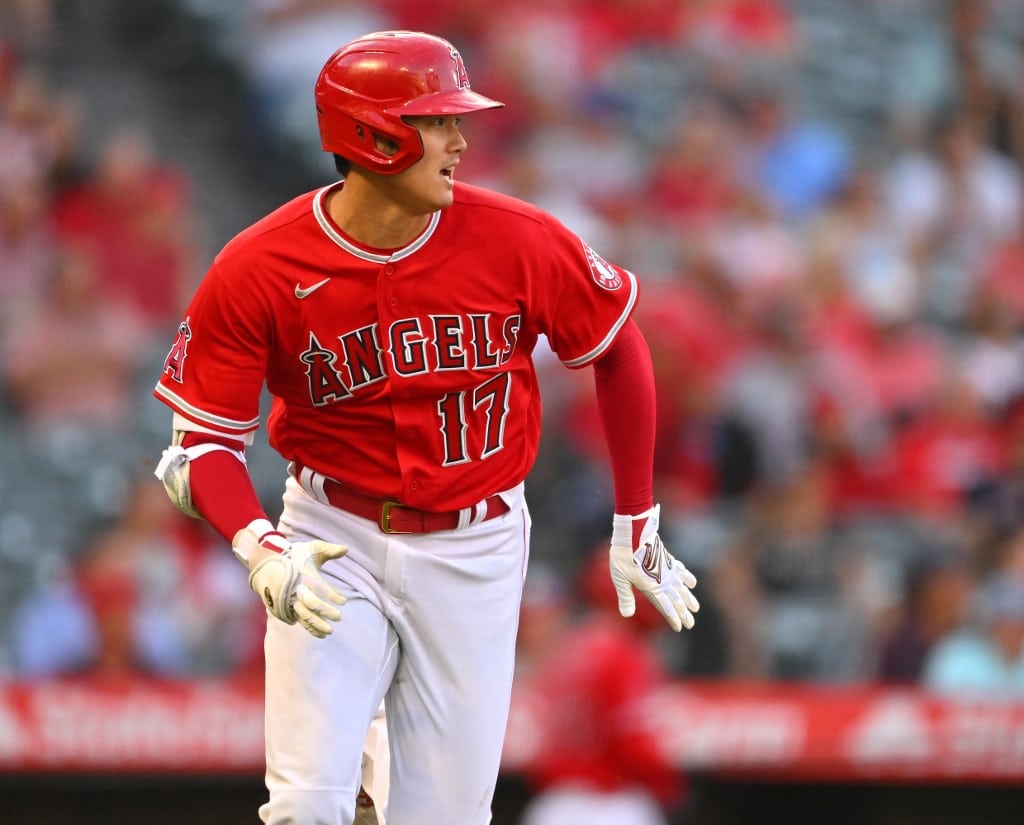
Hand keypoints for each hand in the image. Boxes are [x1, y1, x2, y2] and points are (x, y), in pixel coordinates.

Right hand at [233, 522, 347, 637]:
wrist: (265, 562)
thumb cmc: (293, 555)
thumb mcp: (311, 548)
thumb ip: (329, 549)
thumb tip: (347, 549)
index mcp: (303, 574)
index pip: (320, 587)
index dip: (333, 595)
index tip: (344, 601)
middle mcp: (295, 588)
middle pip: (311, 603)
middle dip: (326, 611)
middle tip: (339, 617)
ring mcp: (288, 599)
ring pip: (304, 615)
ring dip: (317, 625)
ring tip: (330, 631)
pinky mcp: (284, 607)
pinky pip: (298, 620)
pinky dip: (309, 628)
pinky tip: (321, 634)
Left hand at [609, 504, 698, 631]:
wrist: (633, 532)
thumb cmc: (623, 556)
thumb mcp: (620, 578)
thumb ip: (625, 597)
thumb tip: (627, 615)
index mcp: (652, 586)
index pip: (665, 606)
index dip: (673, 617)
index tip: (680, 627)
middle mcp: (663, 579)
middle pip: (676, 599)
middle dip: (683, 613)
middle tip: (691, 624)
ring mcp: (667, 568)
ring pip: (681, 586)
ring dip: (688, 598)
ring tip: (696, 608)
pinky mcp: (666, 558)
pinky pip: (680, 570)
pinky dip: (686, 577)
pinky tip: (692, 583)